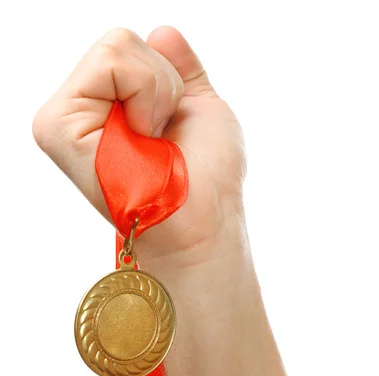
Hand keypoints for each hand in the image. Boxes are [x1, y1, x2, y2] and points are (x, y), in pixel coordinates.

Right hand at [32, 27, 245, 267]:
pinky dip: (146, 96)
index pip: (125, 47)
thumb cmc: (207, 178)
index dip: (164, 78)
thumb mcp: (199, 106)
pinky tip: (141, 141)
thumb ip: (178, 67)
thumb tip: (161, 31)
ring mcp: (62, 120)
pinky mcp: (58, 128)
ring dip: (158, 93)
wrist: (204, 218)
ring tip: (151, 142)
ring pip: (116, 47)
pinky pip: (110, 64)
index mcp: (104, 108)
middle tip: (161, 136)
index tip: (167, 127)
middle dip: (163, 84)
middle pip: (120, 41)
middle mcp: (77, 113)